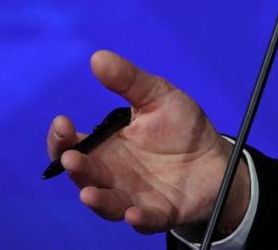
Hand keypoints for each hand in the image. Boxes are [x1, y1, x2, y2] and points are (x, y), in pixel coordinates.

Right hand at [46, 50, 249, 235]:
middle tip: (71, 159)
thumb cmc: (181, 127)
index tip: (62, 121)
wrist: (216, 157)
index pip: (71, 146)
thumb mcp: (158, 96)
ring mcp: (133, 196)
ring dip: (97, 200)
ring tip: (88, 194)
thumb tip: (97, 57)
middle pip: (84, 176)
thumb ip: (129, 80)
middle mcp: (112, 176)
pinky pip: (145, 220)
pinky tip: (134, 213)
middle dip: (75, 168)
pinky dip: (138, 219)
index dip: (60, 138)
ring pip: (108, 204)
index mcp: (106, 147)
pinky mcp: (160, 212)